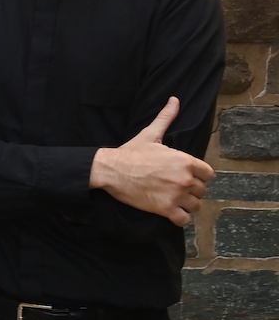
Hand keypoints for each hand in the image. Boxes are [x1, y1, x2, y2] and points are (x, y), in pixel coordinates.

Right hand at [89, 97, 213, 225]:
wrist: (111, 170)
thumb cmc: (131, 153)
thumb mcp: (150, 134)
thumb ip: (166, 118)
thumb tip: (174, 100)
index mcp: (185, 161)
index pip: (208, 174)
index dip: (198, 175)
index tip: (186, 175)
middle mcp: (184, 179)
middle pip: (202, 190)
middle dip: (191, 189)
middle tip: (175, 186)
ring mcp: (175, 195)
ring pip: (195, 205)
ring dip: (186, 204)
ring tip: (173, 198)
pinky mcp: (165, 209)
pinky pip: (184, 219)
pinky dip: (179, 217)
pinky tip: (170, 211)